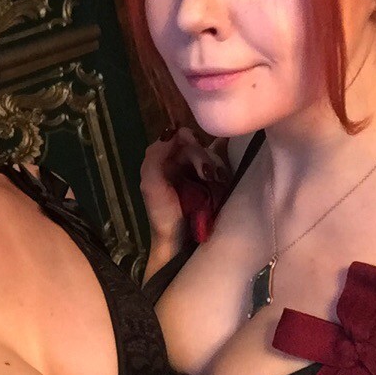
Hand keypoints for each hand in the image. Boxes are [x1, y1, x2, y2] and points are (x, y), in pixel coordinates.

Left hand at [140, 127, 229, 248]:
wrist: (182, 244)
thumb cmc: (163, 215)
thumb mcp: (151, 184)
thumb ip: (155, 155)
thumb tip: (172, 130)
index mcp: (164, 160)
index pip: (179, 136)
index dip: (188, 139)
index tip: (194, 146)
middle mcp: (182, 163)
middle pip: (199, 145)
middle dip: (202, 157)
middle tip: (206, 175)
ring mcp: (200, 173)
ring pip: (213, 155)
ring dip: (214, 166)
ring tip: (213, 182)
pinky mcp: (216, 183)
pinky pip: (224, 167)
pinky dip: (224, 171)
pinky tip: (222, 180)